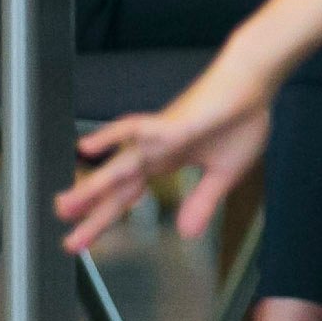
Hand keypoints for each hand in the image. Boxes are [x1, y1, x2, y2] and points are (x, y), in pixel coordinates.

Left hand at [60, 54, 272, 252]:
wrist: (254, 78)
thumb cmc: (241, 116)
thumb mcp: (225, 172)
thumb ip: (204, 200)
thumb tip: (186, 233)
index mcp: (167, 161)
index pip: (128, 195)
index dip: (105, 218)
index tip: (83, 240)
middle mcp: (156, 149)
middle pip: (118, 187)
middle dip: (94, 214)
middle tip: (69, 242)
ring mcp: (162, 135)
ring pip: (122, 164)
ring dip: (94, 186)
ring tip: (67, 206)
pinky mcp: (174, 121)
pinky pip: (139, 129)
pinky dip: (113, 136)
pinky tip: (90, 144)